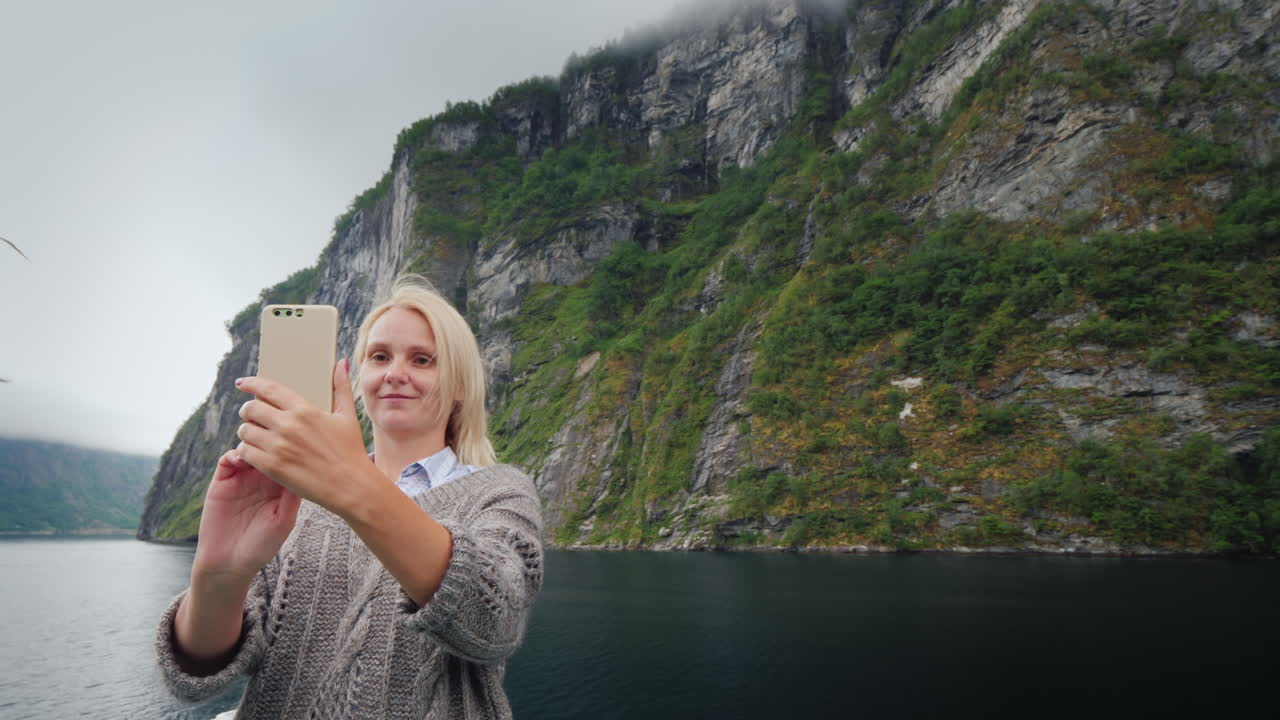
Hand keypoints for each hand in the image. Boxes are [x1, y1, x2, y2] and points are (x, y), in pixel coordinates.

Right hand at [192, 449, 299, 583]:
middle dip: (274, 438)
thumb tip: (304, 468)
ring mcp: (243, 479)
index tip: (299, 437)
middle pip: (271, 448)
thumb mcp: (284, 521)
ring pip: (250, 449)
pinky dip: (234, 453)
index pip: (291, 458)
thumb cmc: (261, 546)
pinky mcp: (223, 482)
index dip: (295, 446)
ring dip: (254, 442)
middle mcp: (264, 479)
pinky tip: (240, 458)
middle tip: (277, 431)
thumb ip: (292, 496)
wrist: (229, 563)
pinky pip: (229, 459)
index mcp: (282, 486)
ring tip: (259, 444)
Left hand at [233, 358, 372, 513]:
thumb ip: (341, 387)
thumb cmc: (351, 450)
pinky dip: (247, 450)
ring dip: (247, 431)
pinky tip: (257, 452)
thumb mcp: (348, 416)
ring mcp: (278, 447)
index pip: (268, 389)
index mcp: (305, 410)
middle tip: (253, 415)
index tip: (242, 383)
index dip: (251, 383)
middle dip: (248, 410)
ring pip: (245, 430)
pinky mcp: (272, 467)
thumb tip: (340, 362)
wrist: (351, 486)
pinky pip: (245, 451)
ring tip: (256, 436)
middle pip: (250, 408)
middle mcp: (288, 425)